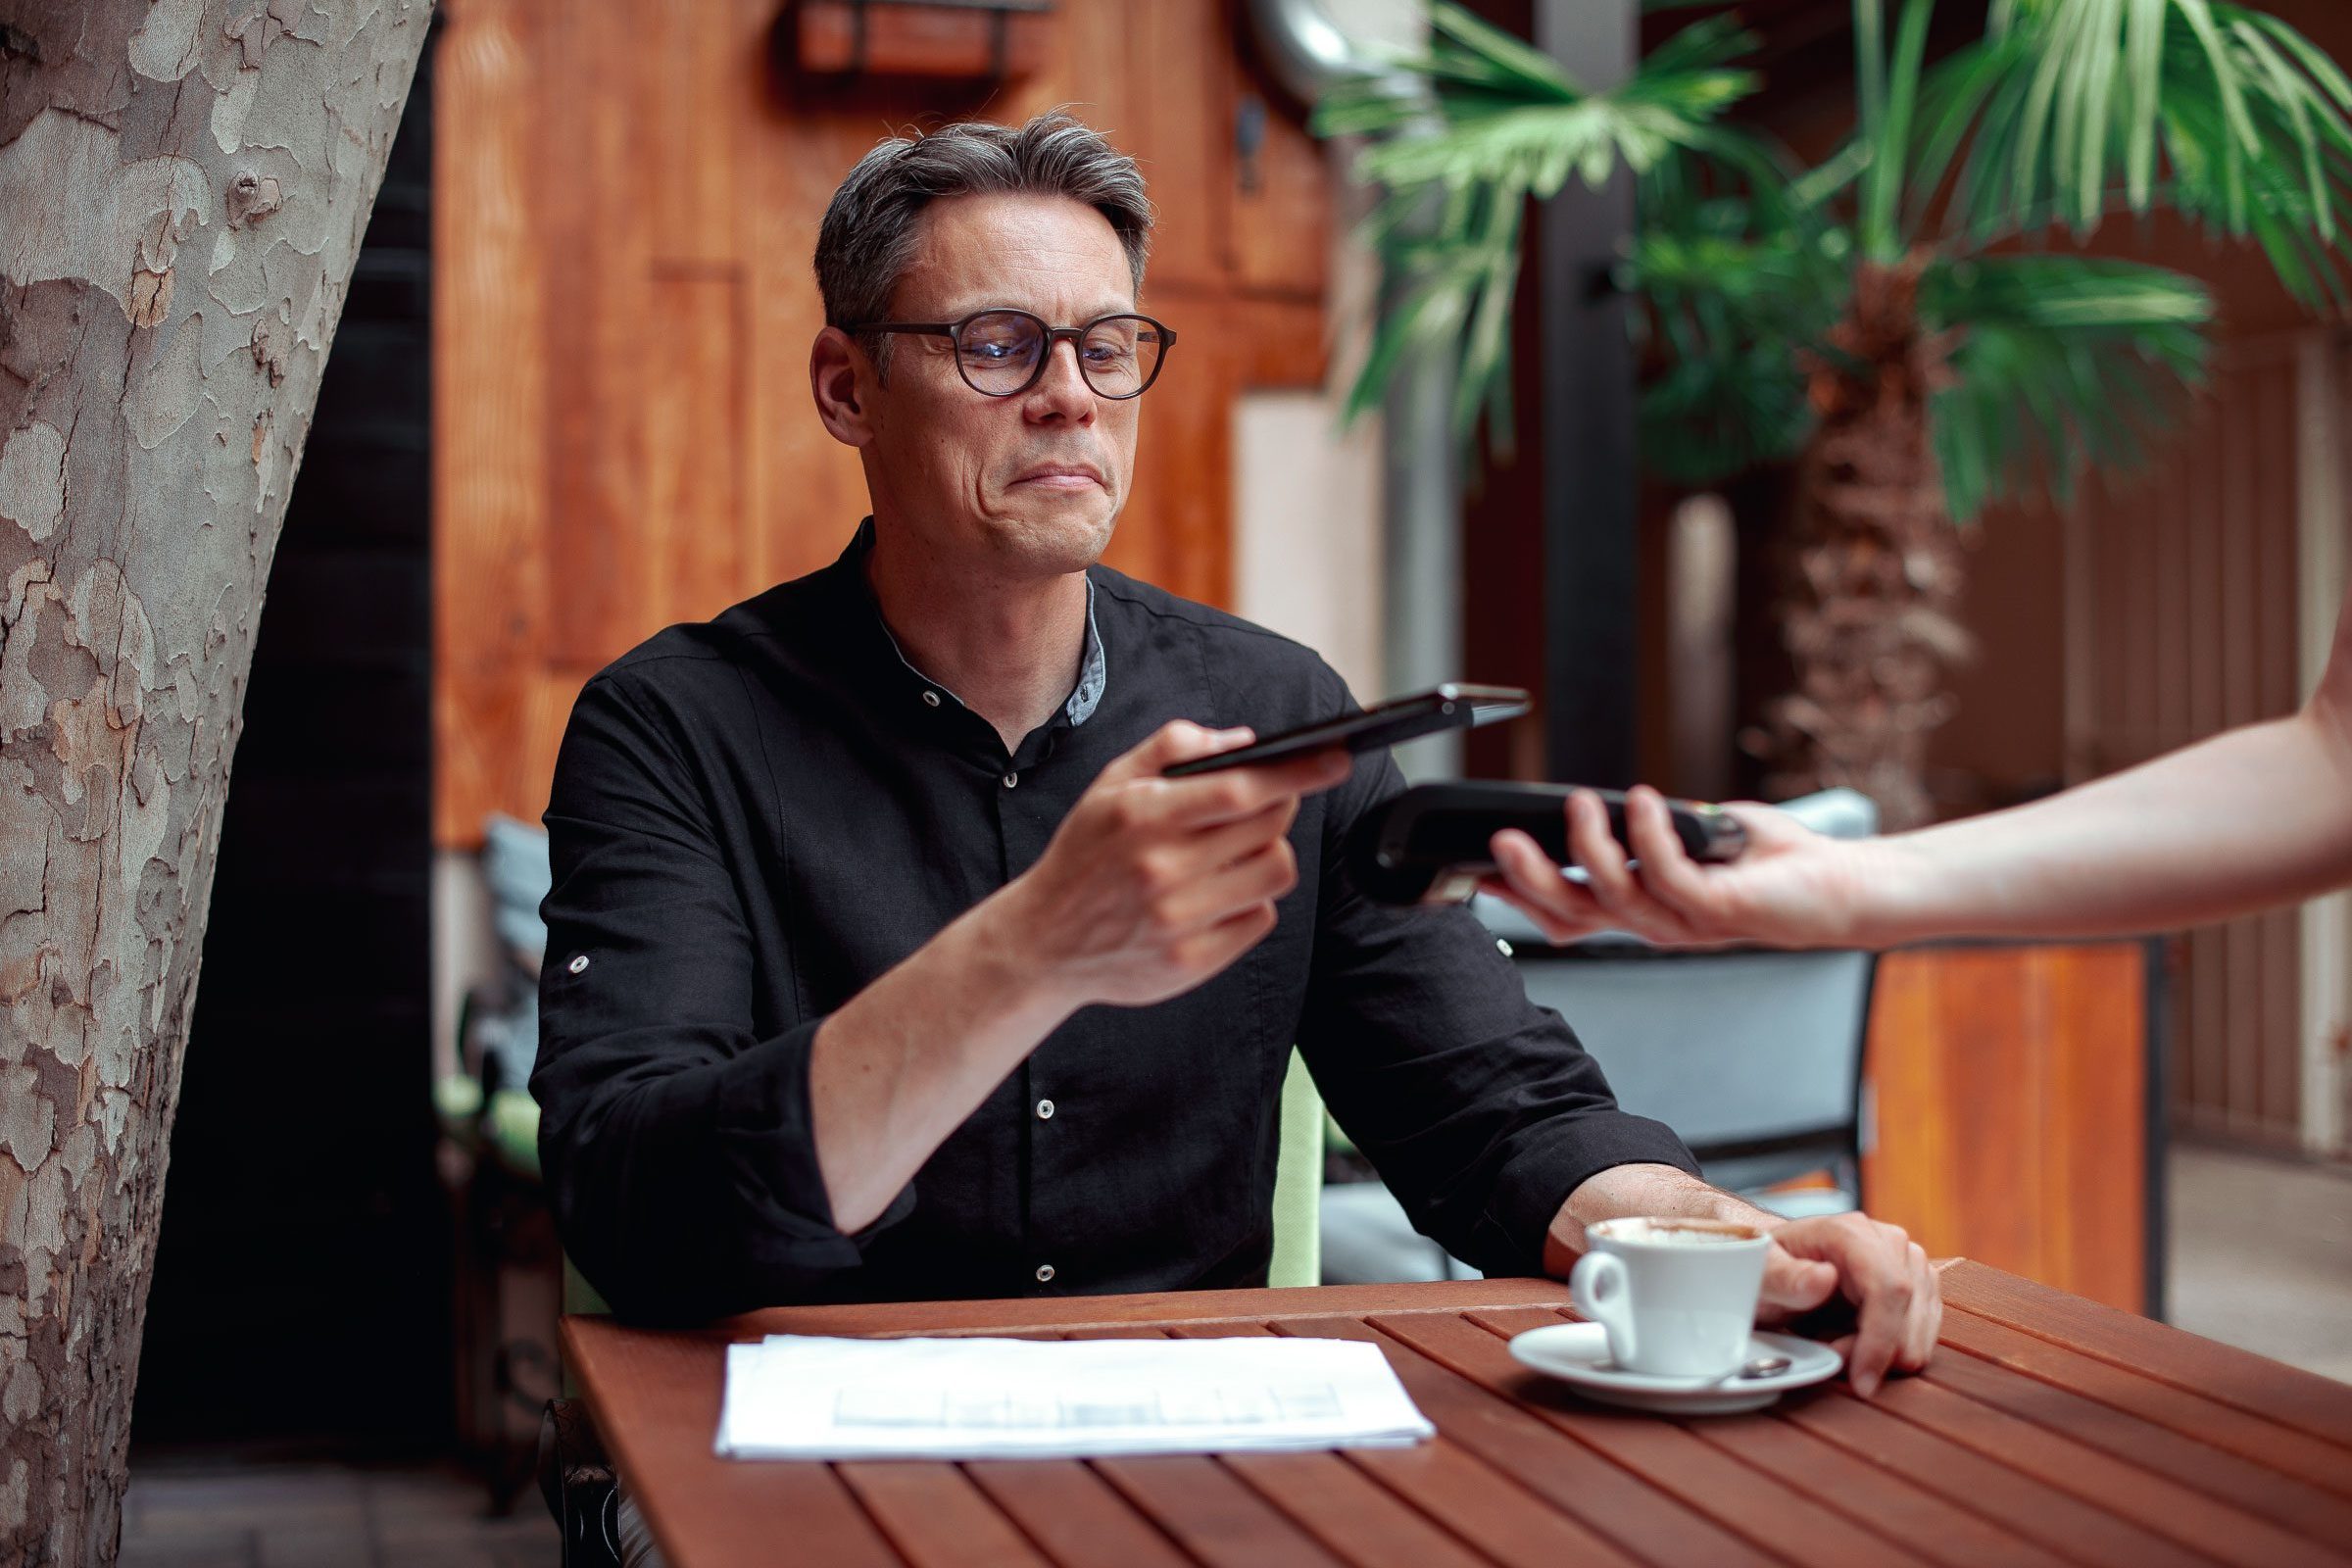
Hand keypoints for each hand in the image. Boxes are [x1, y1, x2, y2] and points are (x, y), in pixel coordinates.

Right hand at [1004, 721, 1352, 1008]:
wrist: (1042, 941)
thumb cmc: (1085, 854)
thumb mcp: (1111, 785)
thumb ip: (1172, 748)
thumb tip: (1242, 741)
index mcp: (1143, 817)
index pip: (1241, 789)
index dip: (1296, 772)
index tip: (1334, 758)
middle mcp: (1161, 870)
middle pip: (1269, 827)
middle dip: (1277, 807)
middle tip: (1261, 805)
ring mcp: (1178, 921)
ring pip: (1274, 874)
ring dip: (1268, 855)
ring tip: (1236, 852)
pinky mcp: (1191, 962)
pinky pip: (1259, 919)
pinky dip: (1250, 901)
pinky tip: (1216, 895)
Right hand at [1480, 786, 1886, 949]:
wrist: (1837, 887)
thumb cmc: (1765, 859)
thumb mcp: (1691, 834)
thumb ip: (1648, 827)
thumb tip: (1607, 801)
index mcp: (1640, 909)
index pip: (1564, 912)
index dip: (1519, 895)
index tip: (1478, 865)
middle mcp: (1654, 923)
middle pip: (1573, 915)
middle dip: (1531, 880)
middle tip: (1500, 840)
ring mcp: (1683, 921)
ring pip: (1615, 897)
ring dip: (1590, 847)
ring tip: (1577, 804)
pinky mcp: (1718, 910)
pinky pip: (1670, 874)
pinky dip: (1649, 835)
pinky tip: (1640, 799)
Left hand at [1756, 1212, 1939, 1396]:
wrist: (1775, 1265)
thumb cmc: (1766, 1266)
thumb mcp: (1759, 1273)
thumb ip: (1784, 1277)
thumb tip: (1824, 1279)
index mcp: (1850, 1233)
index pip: (1889, 1288)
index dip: (1881, 1340)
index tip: (1862, 1381)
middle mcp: (1889, 1242)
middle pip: (1909, 1315)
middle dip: (1874, 1354)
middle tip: (1832, 1360)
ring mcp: (1908, 1263)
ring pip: (1918, 1331)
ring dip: (1882, 1355)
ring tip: (1835, 1344)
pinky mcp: (1918, 1286)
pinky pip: (1920, 1335)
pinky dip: (1890, 1351)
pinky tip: (1854, 1342)